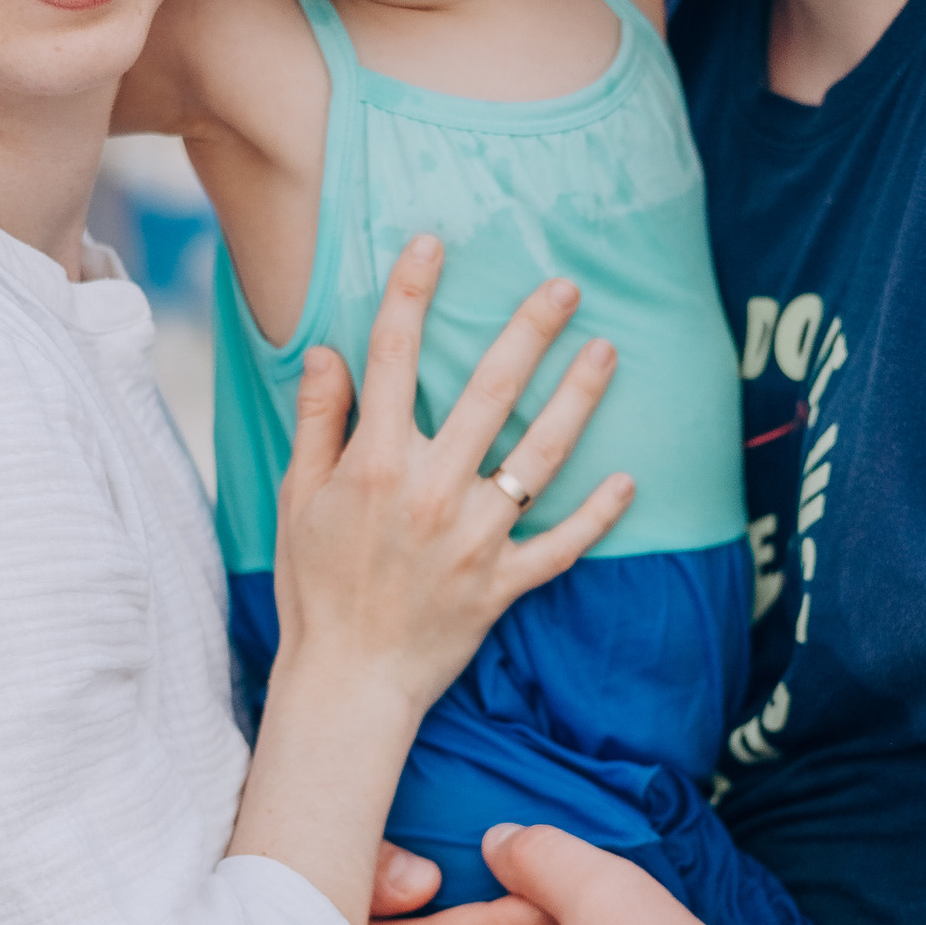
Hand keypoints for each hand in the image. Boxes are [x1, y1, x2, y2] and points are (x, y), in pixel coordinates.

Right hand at [272, 237, 633, 721]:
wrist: (346, 681)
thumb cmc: (315, 586)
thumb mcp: (296, 498)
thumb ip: (316, 421)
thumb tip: (326, 350)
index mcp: (374, 464)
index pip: (393, 358)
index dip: (412, 293)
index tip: (433, 243)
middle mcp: (430, 491)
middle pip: (489, 391)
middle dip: (528, 331)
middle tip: (564, 286)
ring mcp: (474, 538)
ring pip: (540, 455)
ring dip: (578, 399)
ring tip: (607, 352)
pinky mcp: (504, 583)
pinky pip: (562, 544)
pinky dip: (597, 515)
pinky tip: (628, 480)